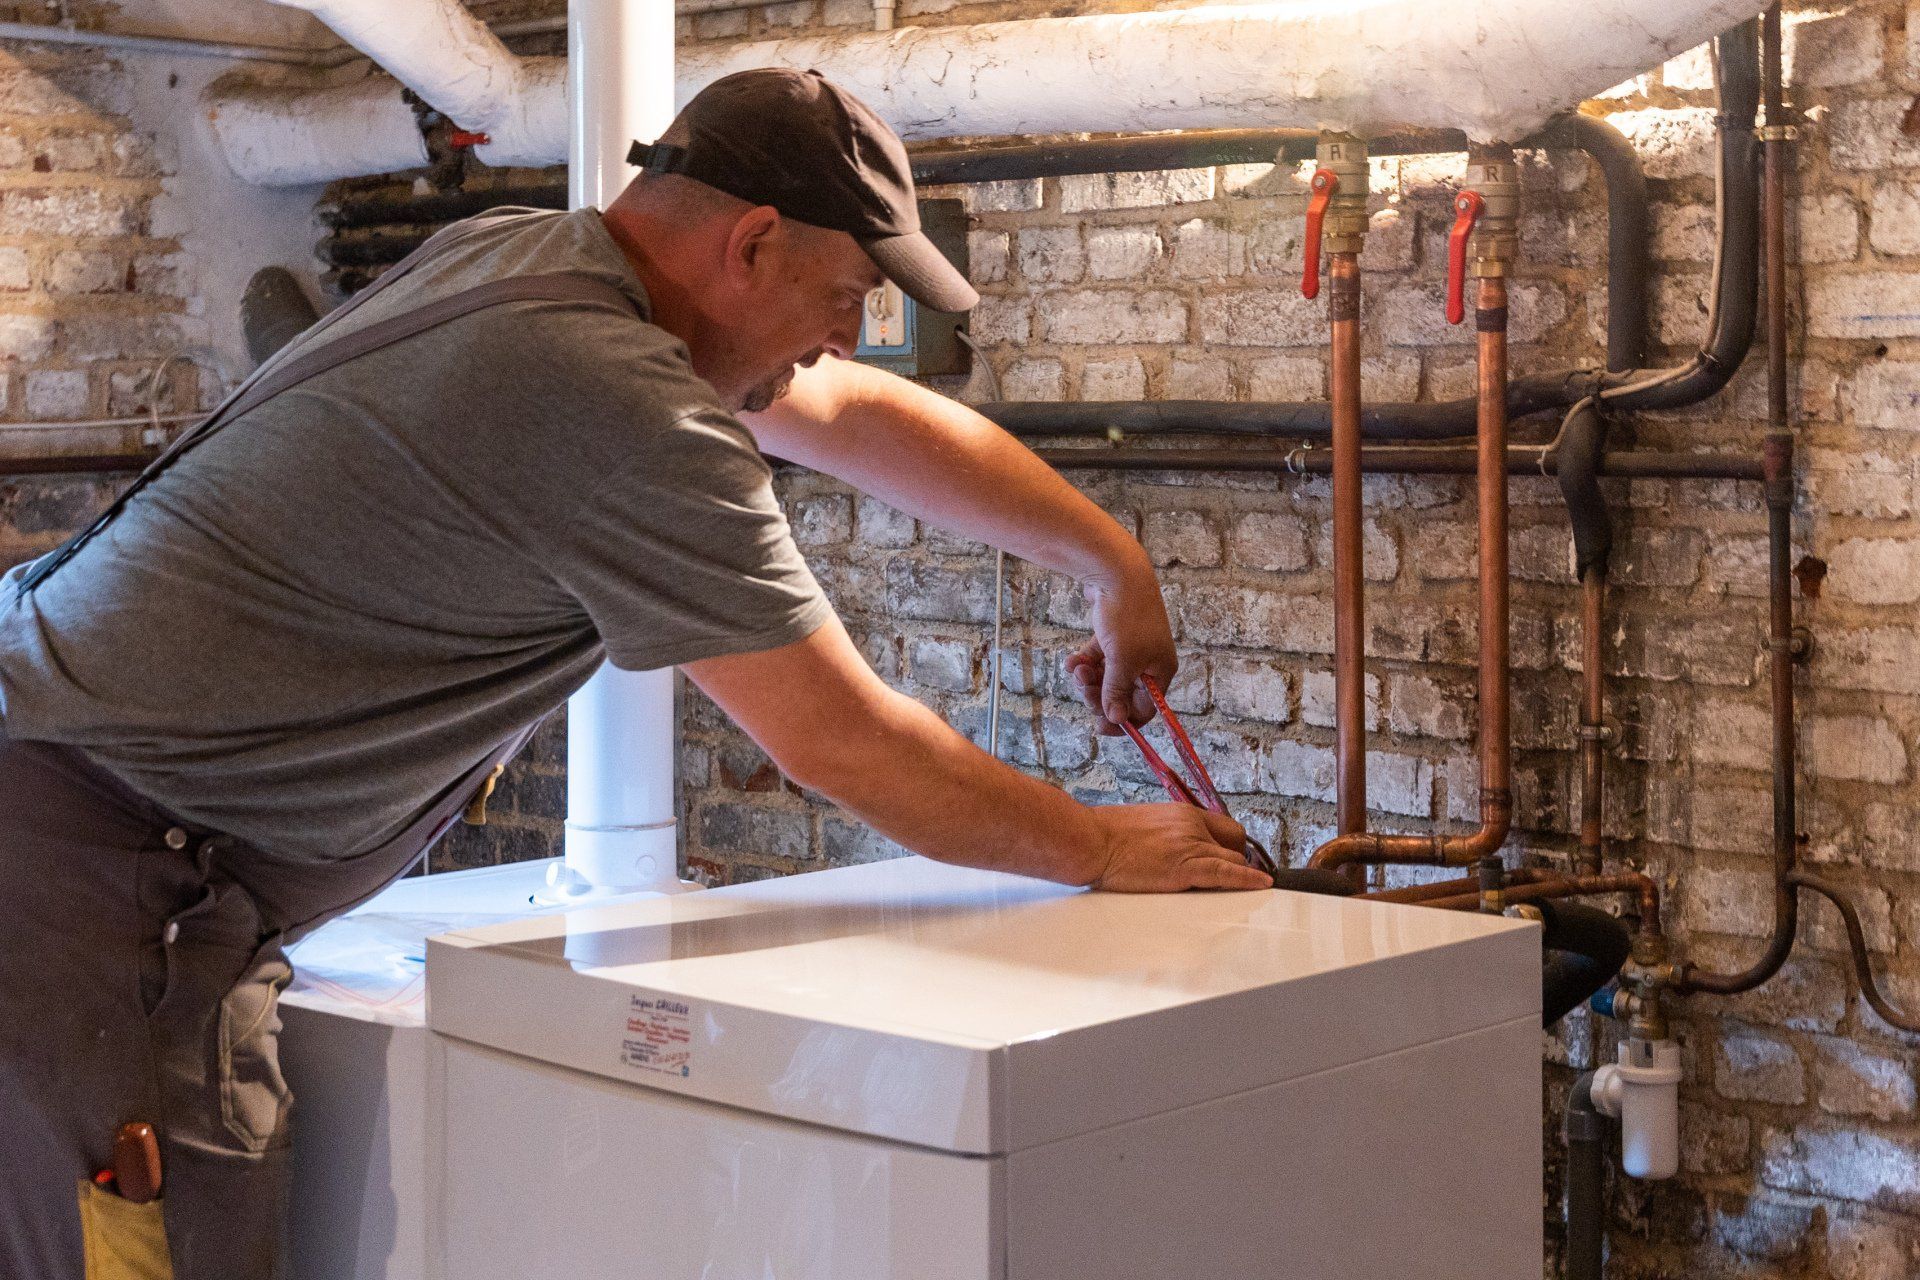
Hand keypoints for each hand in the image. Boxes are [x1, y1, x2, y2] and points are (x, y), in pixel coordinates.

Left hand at [1064, 558, 1177, 735]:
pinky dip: (1082, 662)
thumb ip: (1117, 692)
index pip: (1144, 710)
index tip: (1098, 727)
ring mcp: (1129, 647)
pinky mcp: (1111, 634)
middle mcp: (1147, 661)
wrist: (1115, 571)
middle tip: (1082, 688)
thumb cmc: (1127, 616)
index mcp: (1159, 671)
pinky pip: (1096, 659)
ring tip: (1075, 668)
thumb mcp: (1122, 661)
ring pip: (1105, 678)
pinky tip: (1071, 660)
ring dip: (1087, 678)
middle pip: (1121, 695)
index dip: (1122, 721)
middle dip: (1098, 695)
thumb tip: (1117, 721)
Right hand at [1082, 803, 1271, 892]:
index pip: (1223, 827)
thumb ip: (1166, 833)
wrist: (1091, 840)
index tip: (1233, 856)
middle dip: (1236, 861)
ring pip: (1233, 861)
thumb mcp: (1142, 824)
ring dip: (1239, 874)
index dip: (1231, 845)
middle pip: (1234, 844)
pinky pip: (1227, 874)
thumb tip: (1172, 849)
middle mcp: (1192, 825)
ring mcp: (1190, 845)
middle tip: (1232, 876)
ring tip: (1245, 887)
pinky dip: (1248, 880)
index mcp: (1182, 813)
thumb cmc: (1105, 835)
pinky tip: (1262, 884)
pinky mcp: (1185, 868)